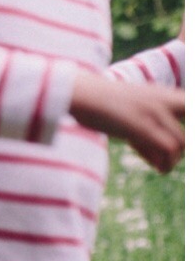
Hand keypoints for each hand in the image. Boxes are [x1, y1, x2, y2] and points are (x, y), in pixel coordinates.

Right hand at [69, 73, 184, 172]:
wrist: (77, 92)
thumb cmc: (96, 103)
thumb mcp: (129, 110)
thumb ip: (148, 129)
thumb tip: (161, 160)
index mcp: (160, 93)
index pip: (189, 103)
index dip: (185, 129)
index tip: (178, 141)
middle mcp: (161, 100)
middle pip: (185, 129)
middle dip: (180, 147)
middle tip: (167, 157)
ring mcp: (153, 112)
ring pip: (180, 142)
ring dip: (173, 159)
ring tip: (160, 165)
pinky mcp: (143, 126)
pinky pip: (168, 149)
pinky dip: (165, 163)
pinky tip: (158, 168)